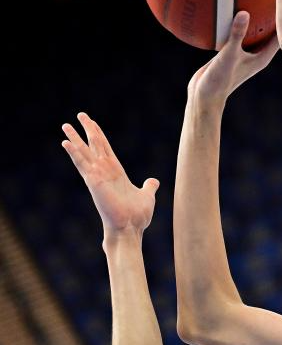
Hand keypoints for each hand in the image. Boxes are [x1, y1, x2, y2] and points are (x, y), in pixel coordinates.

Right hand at [61, 113, 158, 234]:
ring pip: (85, 152)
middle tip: (80, 115)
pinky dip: (74, 153)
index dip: (99, 135)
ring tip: (65, 125)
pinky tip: (66, 142)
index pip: (106, 149)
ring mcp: (98, 176)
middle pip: (94, 146)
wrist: (130, 229)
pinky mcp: (94, 182)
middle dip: (87, 130)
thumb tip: (154, 181)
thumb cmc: (137, 217)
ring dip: (75, 138)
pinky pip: (82, 165)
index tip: (92, 123)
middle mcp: (105, 172)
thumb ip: (149, 187)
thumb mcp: (147, 196)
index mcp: (116, 173)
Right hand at [187, 11, 278, 105]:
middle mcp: (257, 54)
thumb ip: (236, 35)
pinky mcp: (232, 50)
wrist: (204, 95)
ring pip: (252, 28)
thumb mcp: (228, 55)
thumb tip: (244, 12)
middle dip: (270, 11)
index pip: (281, 34)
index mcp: (263, 56)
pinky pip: (235, 29)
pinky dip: (232, 18)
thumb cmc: (220, 80)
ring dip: (252, 13)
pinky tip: (224, 1)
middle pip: (269, 29)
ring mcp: (244, 52)